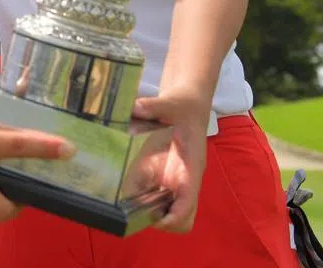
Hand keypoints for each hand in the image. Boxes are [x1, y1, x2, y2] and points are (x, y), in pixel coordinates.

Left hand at [132, 92, 209, 231]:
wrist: (189, 102)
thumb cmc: (184, 105)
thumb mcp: (169, 102)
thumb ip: (153, 106)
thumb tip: (135, 107)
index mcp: (191, 167)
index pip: (189, 202)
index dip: (173, 216)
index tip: (152, 215)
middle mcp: (186, 179)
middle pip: (184, 219)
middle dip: (163, 220)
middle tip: (138, 207)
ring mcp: (178, 180)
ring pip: (174, 214)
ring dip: (154, 213)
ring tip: (132, 199)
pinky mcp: (168, 177)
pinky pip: (161, 200)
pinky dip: (146, 200)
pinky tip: (131, 187)